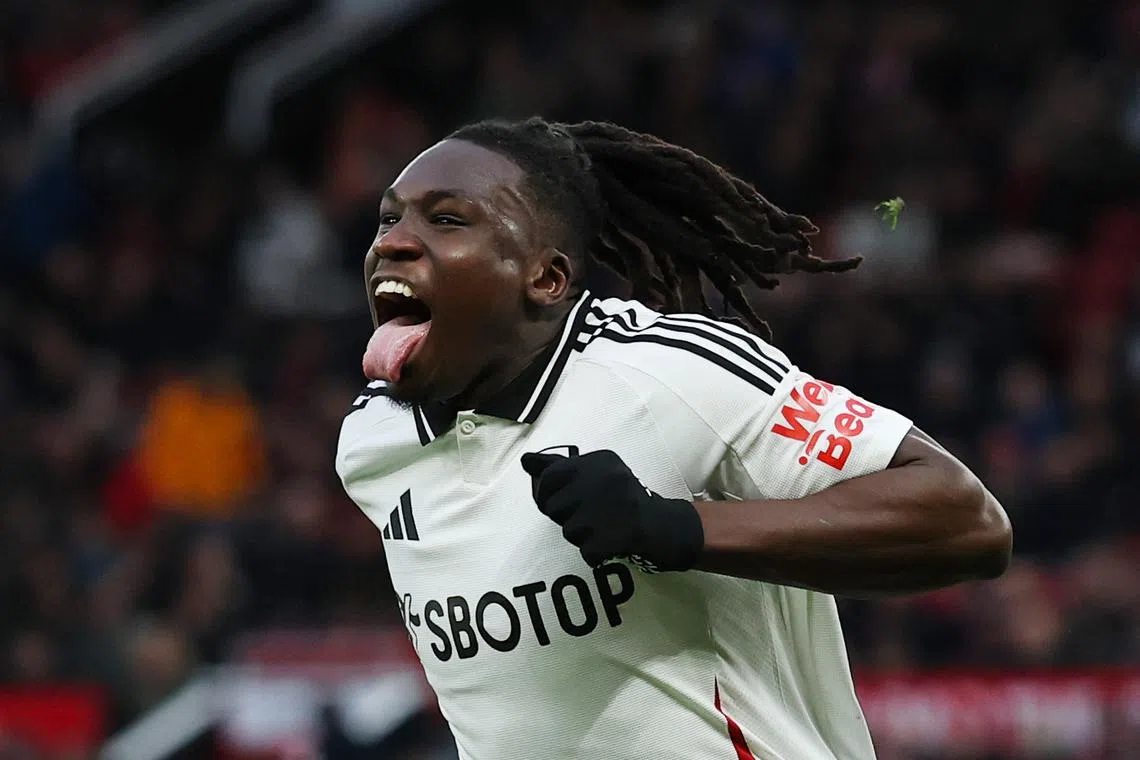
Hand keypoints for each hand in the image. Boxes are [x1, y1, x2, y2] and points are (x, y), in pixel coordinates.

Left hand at [520, 449, 703, 571]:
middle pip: (554, 507)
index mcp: (599, 461)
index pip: (550, 476)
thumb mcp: (597, 472)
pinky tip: (610, 542)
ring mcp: (610, 508)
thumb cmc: (622, 497)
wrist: (664, 525)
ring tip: (603, 527)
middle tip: (590, 515)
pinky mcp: (615, 536)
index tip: (561, 499)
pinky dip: (595, 553)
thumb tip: (525, 460)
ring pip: (569, 531)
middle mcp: (604, 480)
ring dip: (582, 536)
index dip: (549, 493)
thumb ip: (560, 467)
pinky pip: (586, 552)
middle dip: (566, 516)